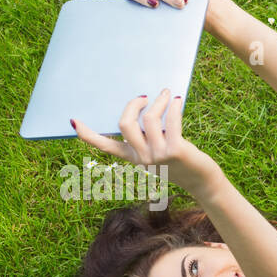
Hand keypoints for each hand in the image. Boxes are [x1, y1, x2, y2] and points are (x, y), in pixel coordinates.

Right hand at [71, 89, 219, 193]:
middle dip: (133, 104)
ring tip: (166, 94)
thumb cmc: (181, 162)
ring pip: (148, 119)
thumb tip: (143, 108)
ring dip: (158, 101)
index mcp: (133, 158)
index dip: (88, 134)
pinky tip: (177, 101)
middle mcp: (142, 158)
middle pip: (125, 124)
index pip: (105, 146)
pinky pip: (170, 122)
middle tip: (145, 96)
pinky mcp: (175, 151)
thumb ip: (147, 137)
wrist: (202, 182)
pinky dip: (174, 108)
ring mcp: (158, 155)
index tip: (73, 121)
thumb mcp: (158, 151)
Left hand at [120, 0, 226, 31]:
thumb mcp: (172, 30)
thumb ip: (158, 34)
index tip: (134, 18)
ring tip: (181, 6)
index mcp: (139, 10)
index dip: (123, 9)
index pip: (122, 6)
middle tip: (154, 5)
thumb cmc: (190, 24)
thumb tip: (149, 51)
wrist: (208, 11)